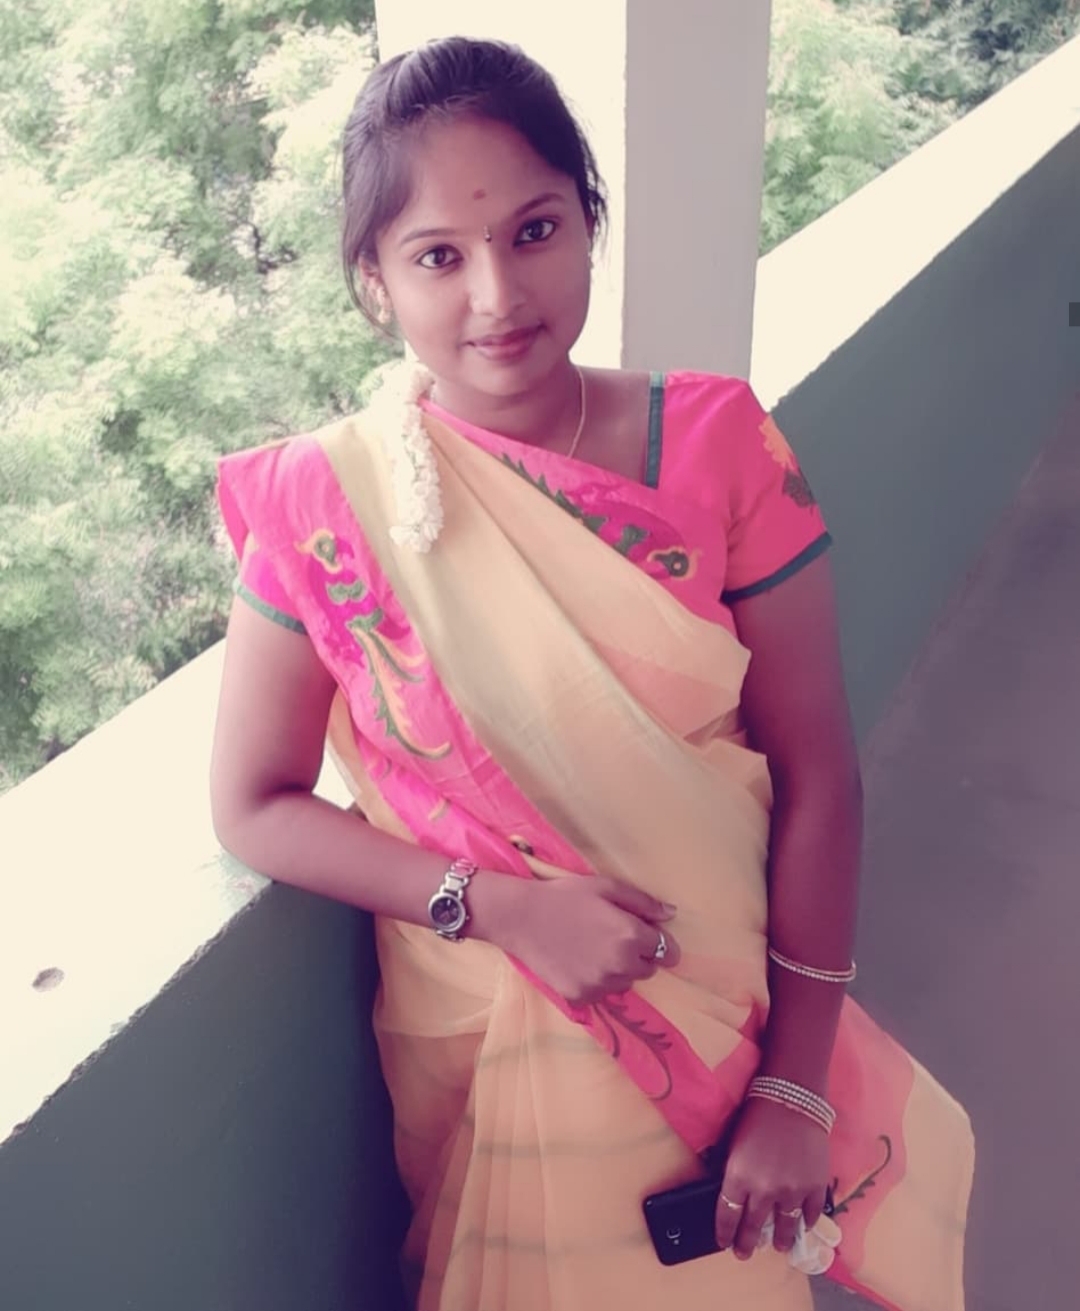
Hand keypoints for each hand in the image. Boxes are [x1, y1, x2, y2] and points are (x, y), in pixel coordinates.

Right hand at [478, 873, 678, 1004]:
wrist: (520, 917)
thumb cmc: (565, 896)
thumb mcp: (606, 887)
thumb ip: (642, 902)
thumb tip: (671, 914)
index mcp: (631, 937)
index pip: (667, 952)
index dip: (660, 944)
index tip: (649, 938)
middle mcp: (621, 966)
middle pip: (648, 970)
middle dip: (639, 956)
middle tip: (613, 938)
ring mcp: (600, 985)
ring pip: (625, 983)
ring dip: (618, 970)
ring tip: (594, 949)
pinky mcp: (581, 997)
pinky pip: (601, 993)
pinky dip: (596, 981)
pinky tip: (578, 962)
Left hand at [713, 1098, 829, 1259]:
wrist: (792, 1099)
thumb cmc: (757, 1116)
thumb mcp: (734, 1145)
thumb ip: (734, 1174)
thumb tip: (734, 1197)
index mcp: (738, 1178)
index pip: (727, 1216)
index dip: (724, 1233)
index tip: (724, 1243)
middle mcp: (764, 1191)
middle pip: (753, 1228)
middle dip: (747, 1244)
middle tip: (744, 1253)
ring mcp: (792, 1192)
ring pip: (785, 1228)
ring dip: (780, 1239)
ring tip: (777, 1245)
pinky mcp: (815, 1187)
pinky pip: (810, 1215)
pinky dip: (805, 1222)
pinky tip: (802, 1225)